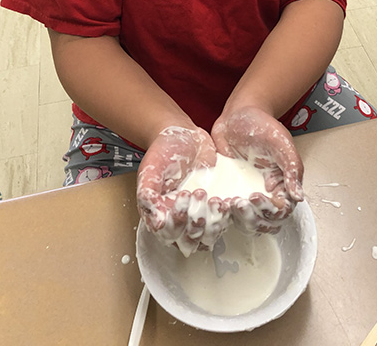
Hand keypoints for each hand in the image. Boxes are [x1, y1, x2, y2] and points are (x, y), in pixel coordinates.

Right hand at [136, 126, 229, 255]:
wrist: (183, 135)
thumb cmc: (163, 150)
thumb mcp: (151, 168)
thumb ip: (147, 194)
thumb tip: (155, 222)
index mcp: (160, 214)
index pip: (169, 234)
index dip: (178, 221)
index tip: (183, 196)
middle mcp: (179, 220)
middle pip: (190, 240)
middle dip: (197, 223)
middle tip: (200, 194)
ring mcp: (198, 214)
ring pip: (208, 236)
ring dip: (214, 224)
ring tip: (216, 200)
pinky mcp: (215, 206)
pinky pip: (223, 221)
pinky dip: (227, 215)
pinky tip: (229, 201)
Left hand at [211, 106, 304, 234]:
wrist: (238, 114)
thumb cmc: (263, 124)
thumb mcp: (282, 142)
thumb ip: (292, 169)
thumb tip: (298, 196)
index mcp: (281, 185)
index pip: (280, 212)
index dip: (269, 210)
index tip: (255, 197)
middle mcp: (264, 193)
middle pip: (262, 222)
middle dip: (251, 218)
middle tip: (239, 202)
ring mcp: (244, 193)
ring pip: (243, 221)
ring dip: (236, 218)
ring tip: (227, 202)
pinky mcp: (226, 189)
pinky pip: (224, 209)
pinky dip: (220, 210)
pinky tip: (215, 199)